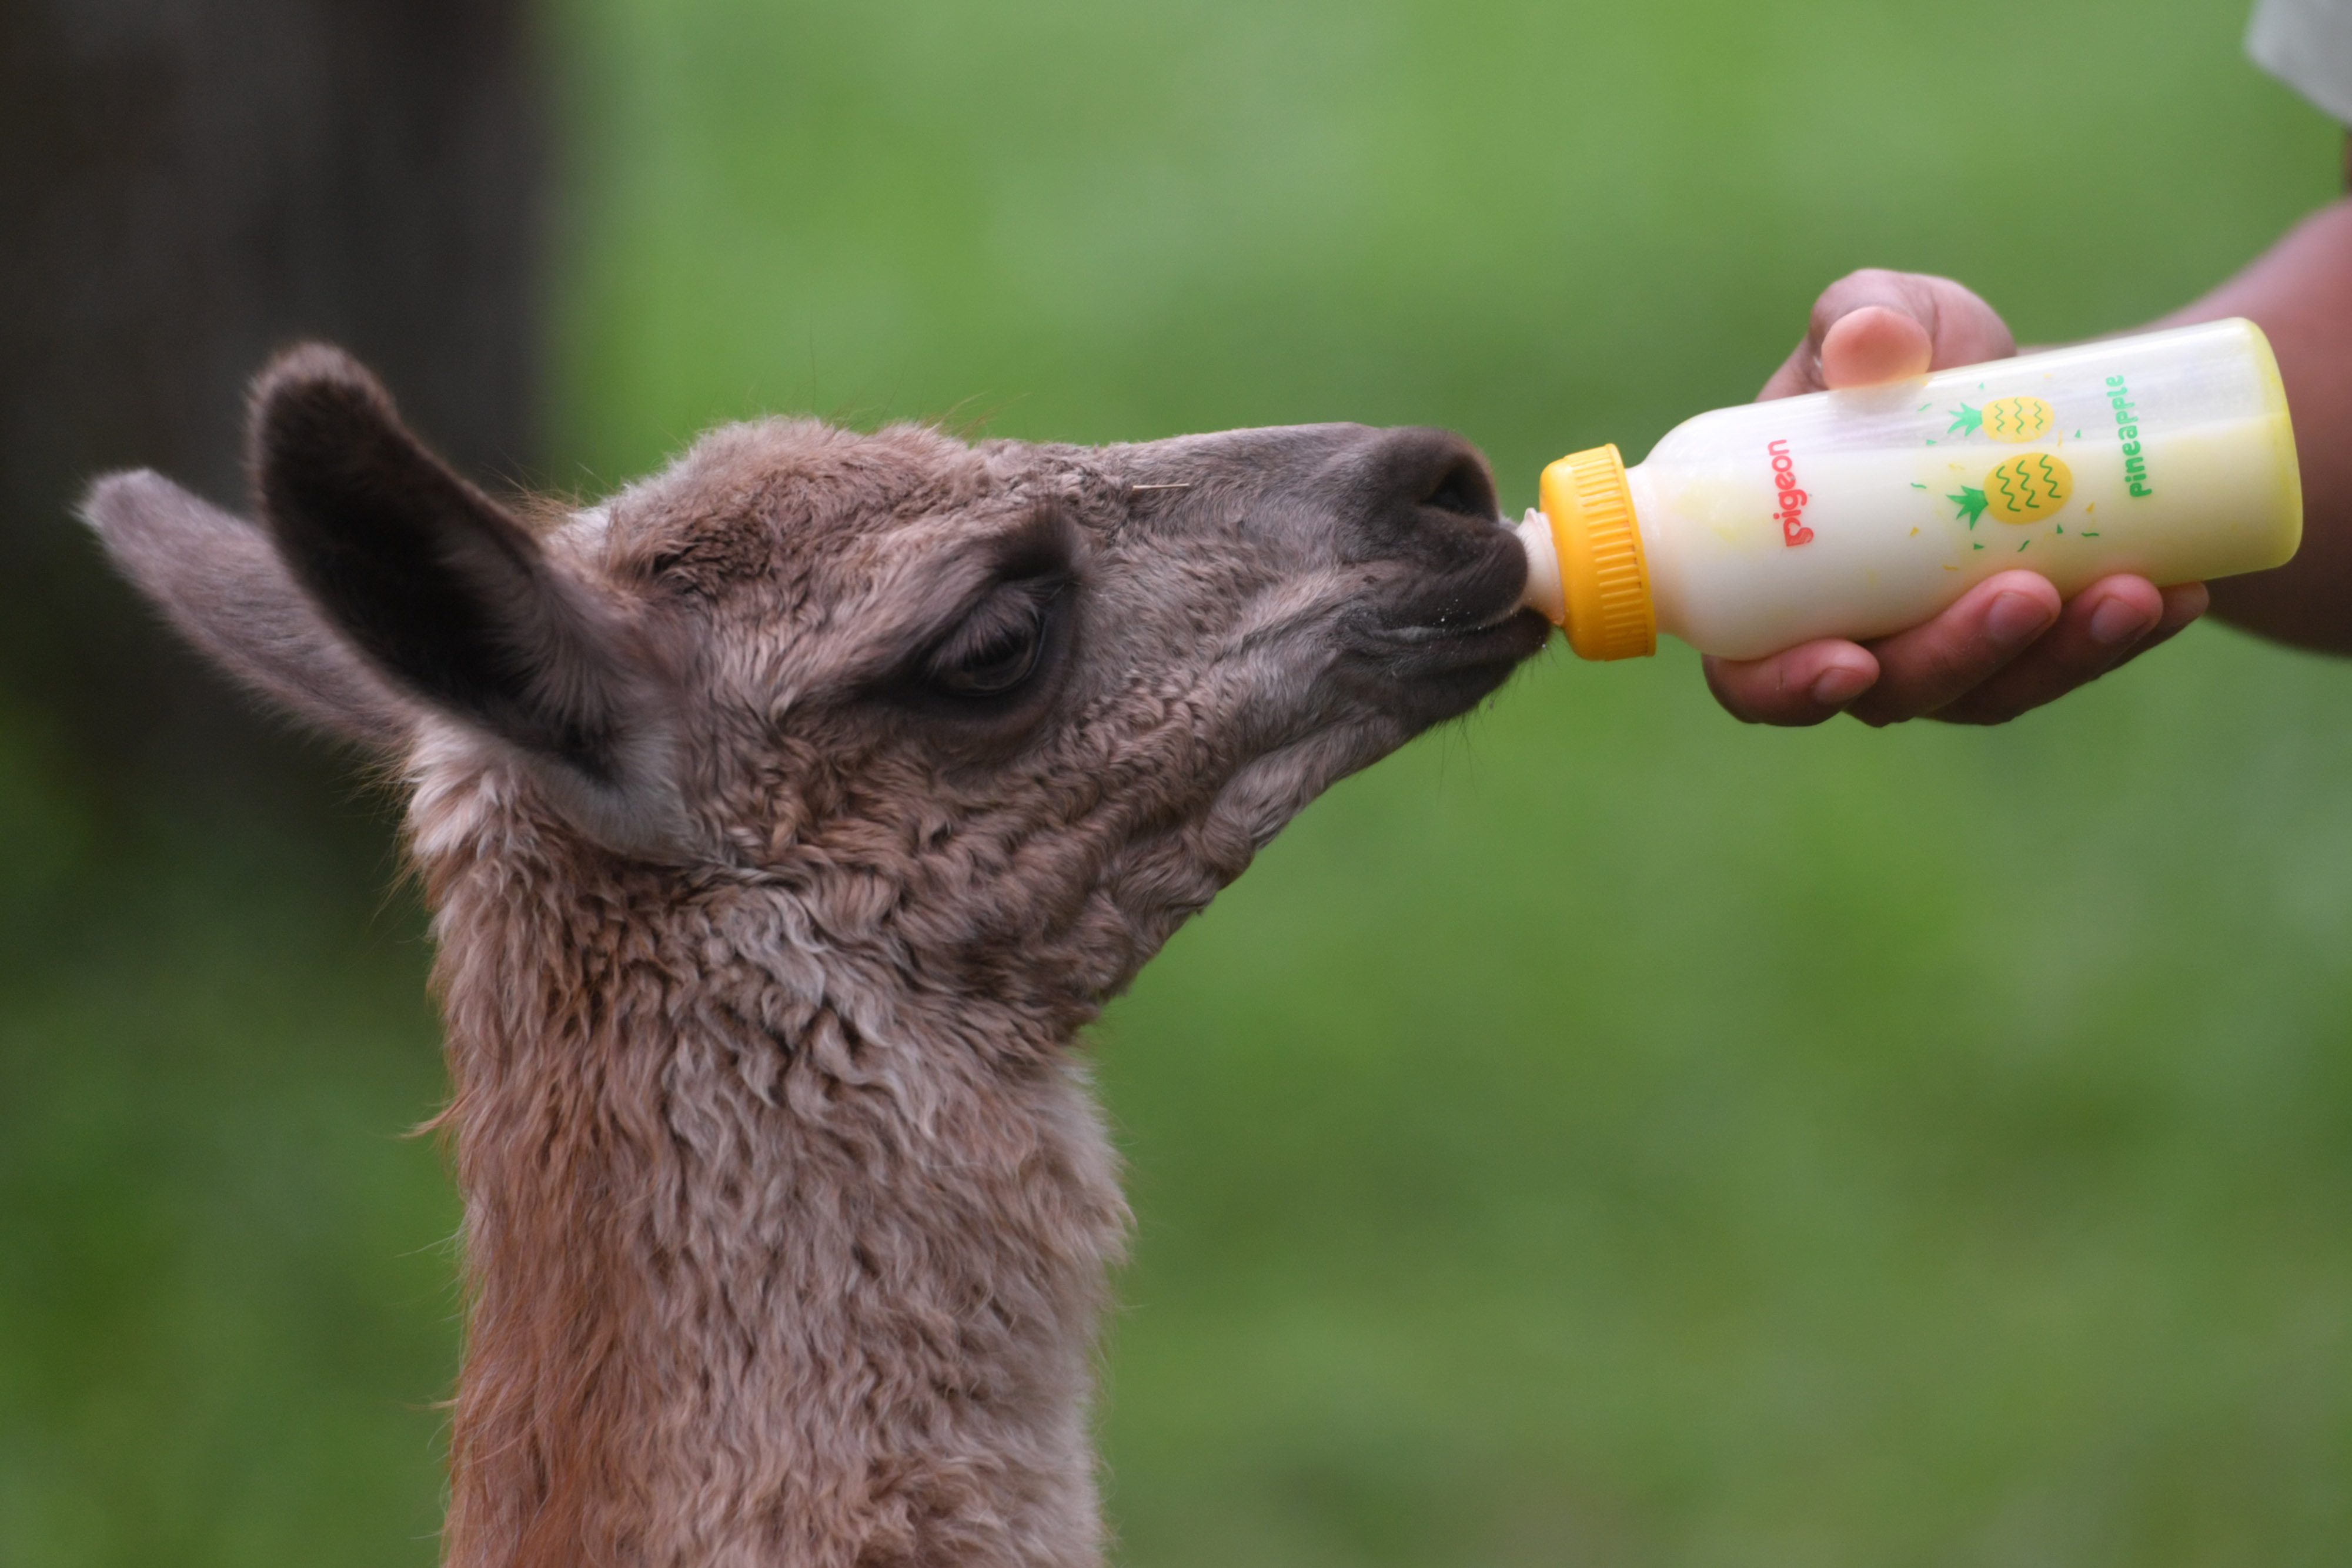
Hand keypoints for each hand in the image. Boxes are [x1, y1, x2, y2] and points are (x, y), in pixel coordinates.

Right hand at [1705, 270, 2207, 725]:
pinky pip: (2068, 664)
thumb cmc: (1919, 353)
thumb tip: (1872, 345)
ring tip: (2132, 591)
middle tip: (2027, 596)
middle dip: (1960, 659)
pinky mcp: (2025, 648)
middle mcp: (1849, 630)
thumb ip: (1863, 314)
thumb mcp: (1891, 316)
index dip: (1784, 689)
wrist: (2019, 381)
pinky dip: (2124, 637)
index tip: (1850, 662)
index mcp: (1772, 576)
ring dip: (2059, 656)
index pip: (1748, 672)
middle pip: (1889, 691)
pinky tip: (2179, 593)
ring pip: (1989, 690)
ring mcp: (1942, 647)